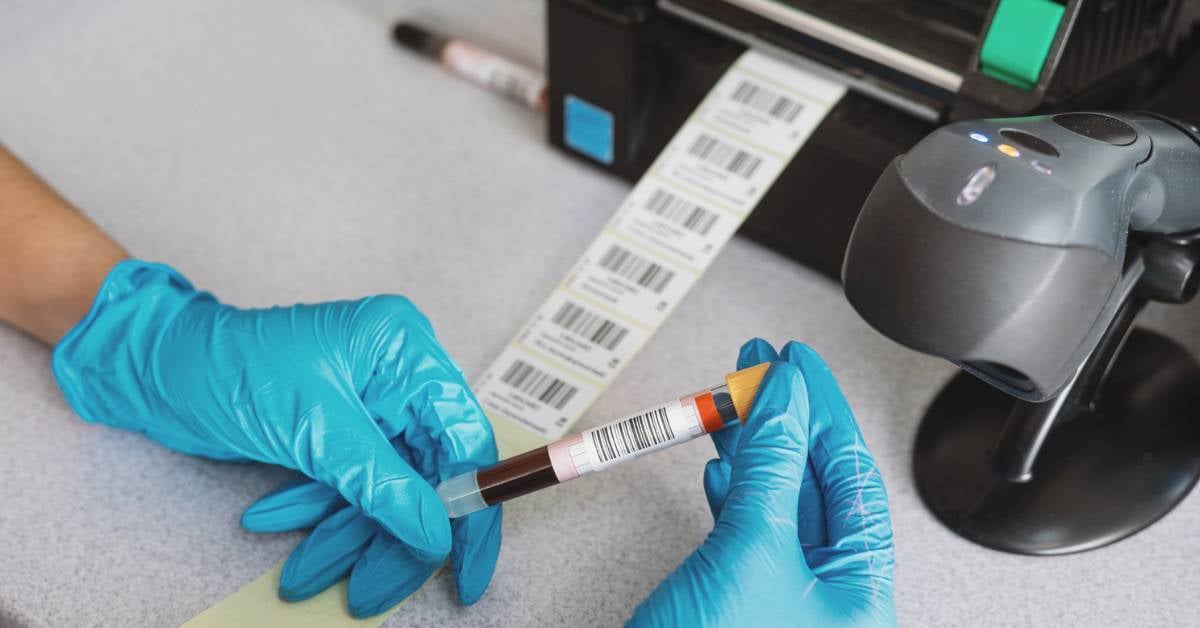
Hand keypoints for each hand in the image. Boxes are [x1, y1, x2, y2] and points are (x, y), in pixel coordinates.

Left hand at [51, 260, 500, 614]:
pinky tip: (274, 521)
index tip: (463, 570)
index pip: (465, 441)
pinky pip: (350, 484)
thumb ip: (384, 487)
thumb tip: (435, 536)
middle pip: (427, 475)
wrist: (154, 365)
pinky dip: (319, 512)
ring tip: (306, 574)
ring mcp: (368, 404)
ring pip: (385, 488)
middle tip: (370, 589)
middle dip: (392, 537)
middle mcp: (396, 375)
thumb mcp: (316, 432)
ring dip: (346, 535)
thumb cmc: (227, 367)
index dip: (471, 511)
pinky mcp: (338, 430)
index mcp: (406, 352)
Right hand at [629, 339, 894, 626]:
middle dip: (784, 422)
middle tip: (758, 368)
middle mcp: (828, 597)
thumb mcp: (750, 550)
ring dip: (753, 450)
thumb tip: (785, 398)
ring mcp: (781, 601)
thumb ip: (772, 467)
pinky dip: (731, 494)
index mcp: (858, 593)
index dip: (822, 412)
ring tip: (730, 401)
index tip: (797, 363)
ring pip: (775, 504)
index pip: (852, 478)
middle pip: (815, 486)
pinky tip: (720, 466)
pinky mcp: (738, 603)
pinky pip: (745, 533)